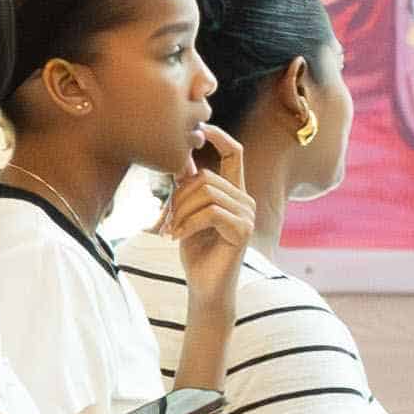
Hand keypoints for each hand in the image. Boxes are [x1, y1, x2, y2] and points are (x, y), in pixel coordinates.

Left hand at [163, 145, 259, 280]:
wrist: (205, 286)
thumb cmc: (195, 250)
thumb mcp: (186, 212)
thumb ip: (187, 187)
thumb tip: (179, 158)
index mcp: (234, 192)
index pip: (234, 154)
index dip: (219, 136)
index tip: (201, 128)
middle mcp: (245, 200)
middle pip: (207, 177)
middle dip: (179, 196)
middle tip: (166, 220)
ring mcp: (247, 215)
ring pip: (206, 193)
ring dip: (180, 212)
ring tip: (171, 230)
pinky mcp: (242, 230)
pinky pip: (209, 213)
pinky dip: (187, 224)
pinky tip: (177, 237)